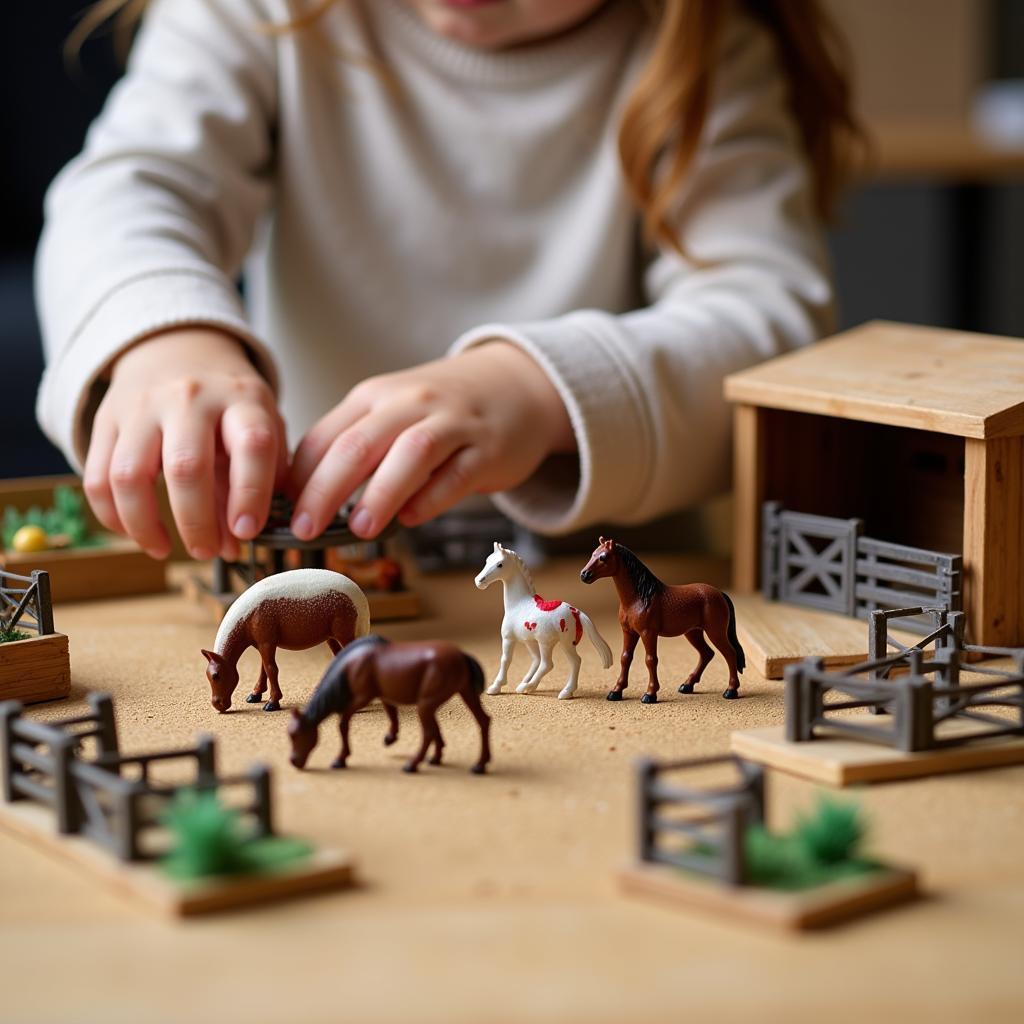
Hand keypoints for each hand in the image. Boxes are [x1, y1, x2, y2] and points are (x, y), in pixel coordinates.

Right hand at [83, 328, 285, 559]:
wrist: (179, 350)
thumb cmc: (230, 404)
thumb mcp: (261, 427)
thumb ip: (258, 482)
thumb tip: (236, 543)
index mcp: (242, 399)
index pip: (253, 445)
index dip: (252, 494)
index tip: (249, 532)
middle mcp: (191, 398)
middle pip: (186, 467)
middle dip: (196, 522)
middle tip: (207, 551)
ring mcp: (142, 407)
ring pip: (129, 475)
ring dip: (146, 526)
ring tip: (165, 549)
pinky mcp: (106, 419)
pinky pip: (97, 478)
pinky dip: (113, 516)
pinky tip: (136, 533)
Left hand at [289, 342, 574, 539]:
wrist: (516, 385)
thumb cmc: (443, 410)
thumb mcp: (391, 413)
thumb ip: (354, 445)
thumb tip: (302, 497)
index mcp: (375, 398)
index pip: (325, 437)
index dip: (298, 478)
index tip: (280, 513)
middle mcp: (410, 404)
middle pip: (359, 444)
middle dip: (325, 489)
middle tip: (305, 529)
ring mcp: (452, 424)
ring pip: (410, 453)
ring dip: (379, 492)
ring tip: (358, 528)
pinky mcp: (487, 449)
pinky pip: (457, 474)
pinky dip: (432, 498)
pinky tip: (411, 519)